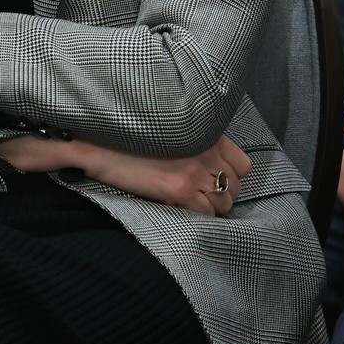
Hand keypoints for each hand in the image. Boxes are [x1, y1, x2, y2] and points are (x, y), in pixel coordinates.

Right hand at [56, 134, 251, 215]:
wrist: (100, 141)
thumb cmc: (129, 133)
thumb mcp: (169, 128)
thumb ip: (194, 139)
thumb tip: (207, 160)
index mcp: (207, 133)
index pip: (243, 165)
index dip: (231, 176)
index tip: (215, 179)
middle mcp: (207, 152)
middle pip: (235, 187)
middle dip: (221, 194)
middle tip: (200, 195)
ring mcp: (195, 173)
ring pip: (224, 204)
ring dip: (210, 207)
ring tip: (190, 204)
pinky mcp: (180, 191)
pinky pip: (205, 214)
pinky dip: (196, 215)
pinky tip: (179, 207)